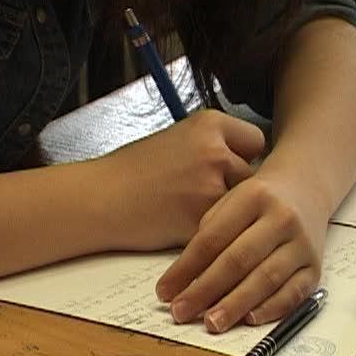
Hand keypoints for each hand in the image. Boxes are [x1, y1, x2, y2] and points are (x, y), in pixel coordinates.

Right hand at [97, 109, 264, 250]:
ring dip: (227, 211)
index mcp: (210, 124)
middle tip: (203, 193)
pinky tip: (184, 223)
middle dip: (236, 188)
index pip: (256, 141)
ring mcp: (210, 186)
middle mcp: (214, 151)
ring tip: (191, 208)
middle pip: (254, 176)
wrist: (99, 198)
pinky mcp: (202, 219)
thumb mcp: (179, 138)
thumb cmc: (134, 171)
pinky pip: (225, 228)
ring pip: (242, 206)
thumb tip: (248, 160)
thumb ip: (215, 145)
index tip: (229, 167)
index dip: (245, 157)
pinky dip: (211, 231)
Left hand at [155, 167, 328, 332]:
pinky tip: (249, 320)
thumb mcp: (231, 202)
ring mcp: (302, 243)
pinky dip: (272, 309)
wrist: (306, 189)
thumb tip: (184, 283)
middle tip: (180, 312)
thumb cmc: (258, 202)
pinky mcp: (316, 267)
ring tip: (211, 323)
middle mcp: (282, 218)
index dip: (186, 268)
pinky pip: (294, 293)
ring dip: (236, 304)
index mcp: (254, 196)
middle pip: (238, 260)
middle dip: (206, 290)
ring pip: (266, 278)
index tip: (164, 292)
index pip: (213, 238)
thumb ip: (209, 236)